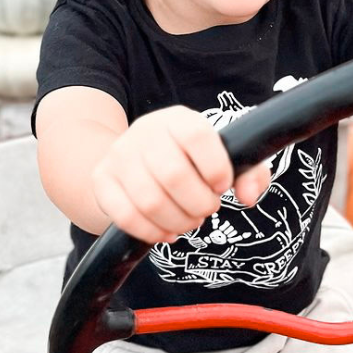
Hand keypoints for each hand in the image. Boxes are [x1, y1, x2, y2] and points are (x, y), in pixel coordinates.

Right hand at [92, 106, 271, 242]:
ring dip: (178, 222)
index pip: (197, 136)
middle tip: (206, 209)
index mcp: (178, 119)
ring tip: (189, 221)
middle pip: (174, 176)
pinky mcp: (103, 180)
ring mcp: (119, 156)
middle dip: (199, 204)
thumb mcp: (221, 156)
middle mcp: (144, 132)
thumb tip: (249, 196)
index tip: (221, 186)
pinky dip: (152, 232)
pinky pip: (126, 217)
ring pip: (150, 202)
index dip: (215, 168)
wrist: (134, 156)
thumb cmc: (189, 159)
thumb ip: (249, 172)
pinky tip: (166, 232)